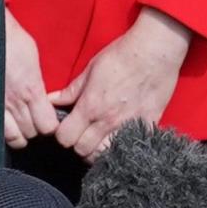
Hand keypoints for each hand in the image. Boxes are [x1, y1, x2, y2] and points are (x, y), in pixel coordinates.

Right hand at [3, 8, 59, 148]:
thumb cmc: (12, 40)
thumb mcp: (33, 60)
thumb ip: (38, 83)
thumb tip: (41, 96)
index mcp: (32, 90)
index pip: (48, 126)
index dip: (50, 125)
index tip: (48, 119)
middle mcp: (16, 102)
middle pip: (32, 133)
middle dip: (34, 129)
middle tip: (32, 120)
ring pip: (14, 137)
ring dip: (19, 133)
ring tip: (18, 125)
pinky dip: (2, 131)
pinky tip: (4, 123)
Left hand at [50, 7, 191, 162]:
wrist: (154, 53)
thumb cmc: (120, 57)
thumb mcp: (89, 71)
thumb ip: (71, 90)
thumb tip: (52, 100)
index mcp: (90, 106)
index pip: (65, 137)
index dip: (61, 134)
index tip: (65, 128)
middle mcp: (108, 121)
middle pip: (83, 150)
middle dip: (77, 144)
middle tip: (80, 134)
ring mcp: (129, 126)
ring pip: (106, 154)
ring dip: (98, 149)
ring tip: (98, 138)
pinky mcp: (149, 126)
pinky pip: (131, 148)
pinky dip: (122, 147)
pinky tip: (118, 137)